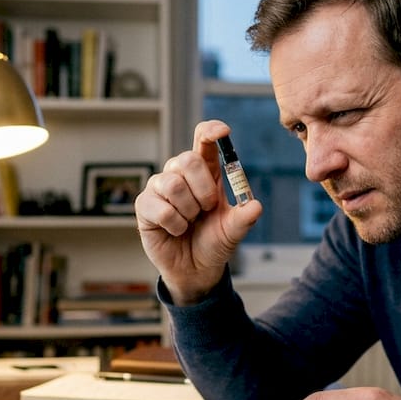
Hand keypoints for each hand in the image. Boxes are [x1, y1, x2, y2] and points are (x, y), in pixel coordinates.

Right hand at [134, 120, 261, 303]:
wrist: (195, 269)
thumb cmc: (213, 242)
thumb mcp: (233, 231)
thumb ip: (244, 218)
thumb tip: (255, 206)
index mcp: (205, 171)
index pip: (203, 139)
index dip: (211, 131)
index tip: (223, 132)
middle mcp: (180, 174)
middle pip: (188, 159)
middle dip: (204, 189)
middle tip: (207, 209)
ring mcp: (160, 188)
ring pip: (173, 184)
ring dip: (189, 210)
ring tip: (191, 222)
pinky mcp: (145, 205)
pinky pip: (161, 208)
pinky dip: (175, 224)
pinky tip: (176, 230)